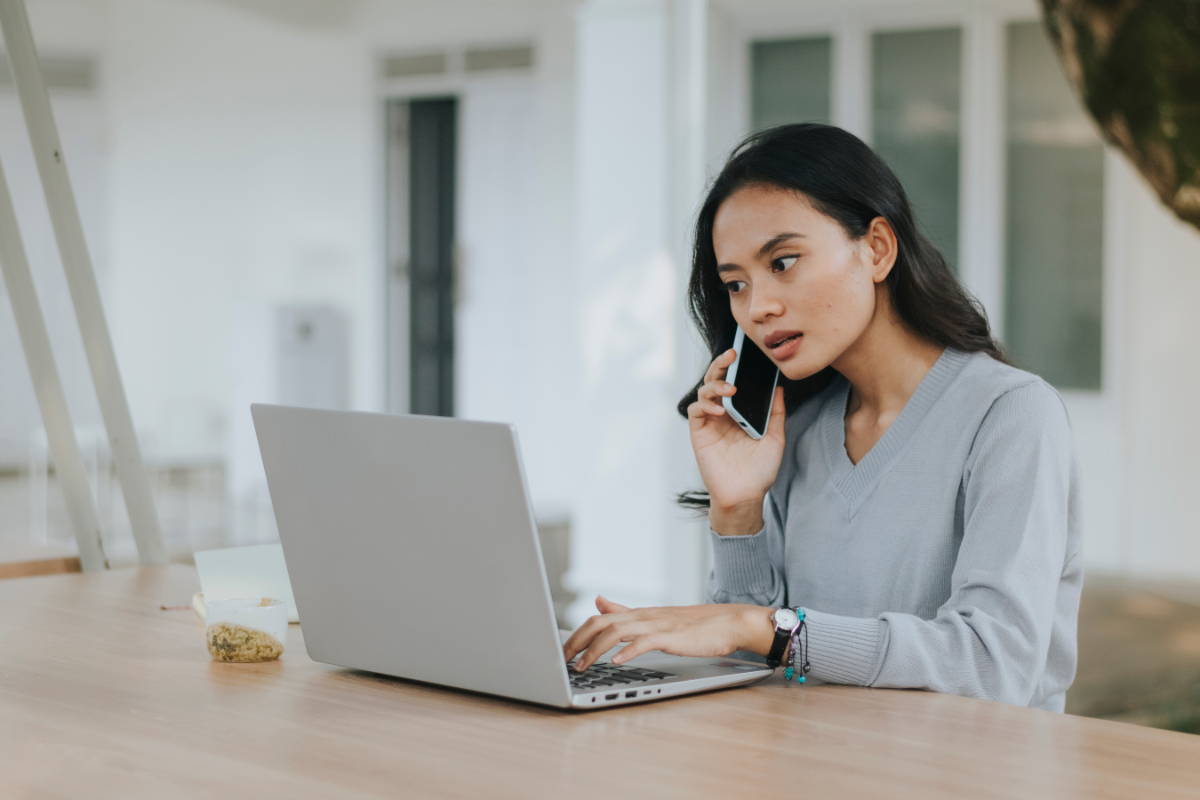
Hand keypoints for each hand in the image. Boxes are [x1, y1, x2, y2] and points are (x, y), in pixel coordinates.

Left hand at [562, 595, 774, 670]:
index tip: (560, 651)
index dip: (576, 633)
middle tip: (561, 661)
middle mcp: (643, 616)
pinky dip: (628, 651)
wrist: (729, 622)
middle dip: (576, 641)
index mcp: (638, 614)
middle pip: (600, 623)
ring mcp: (657, 624)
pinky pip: (645, 641)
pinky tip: (616, 662)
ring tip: (581, 666)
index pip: (598, 618)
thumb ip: (625, 611)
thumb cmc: (695, 625)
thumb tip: (598, 601)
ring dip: (595, 649)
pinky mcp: (672, 636)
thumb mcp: (654, 618)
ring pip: (617, 630)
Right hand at [688, 349, 786, 534]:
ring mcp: (710, 422)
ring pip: (704, 392)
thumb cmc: (760, 470)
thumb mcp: (775, 437)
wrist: (746, 495)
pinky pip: (696, 411)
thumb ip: (775, 413)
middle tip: (731, 356)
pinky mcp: (699, 434)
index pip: (734, 382)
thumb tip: (779, 388)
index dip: (735, 367)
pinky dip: (705, 405)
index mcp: (739, 411)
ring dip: (715, 386)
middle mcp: (723, 413)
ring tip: (729, 389)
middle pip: (716, 381)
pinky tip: (719, 409)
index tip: (743, 353)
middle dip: (721, 365)